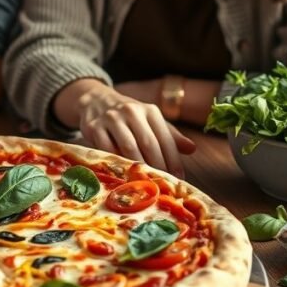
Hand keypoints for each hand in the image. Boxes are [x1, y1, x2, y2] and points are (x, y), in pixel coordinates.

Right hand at [74, 83, 195, 177]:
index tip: (179, 178)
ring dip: (138, 167)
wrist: (96, 101)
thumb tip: (192, 149)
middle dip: (158, 166)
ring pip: (128, 147)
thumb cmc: (129, 117)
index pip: (165, 138)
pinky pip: (106, 149)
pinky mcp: (94, 127)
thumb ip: (170, 136)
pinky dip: (116, 164)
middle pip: (148, 143)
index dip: (173, 160)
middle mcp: (132, 111)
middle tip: (162, 185)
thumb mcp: (150, 121)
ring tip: (145, 183)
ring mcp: (111, 118)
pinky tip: (122, 175)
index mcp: (150, 111)